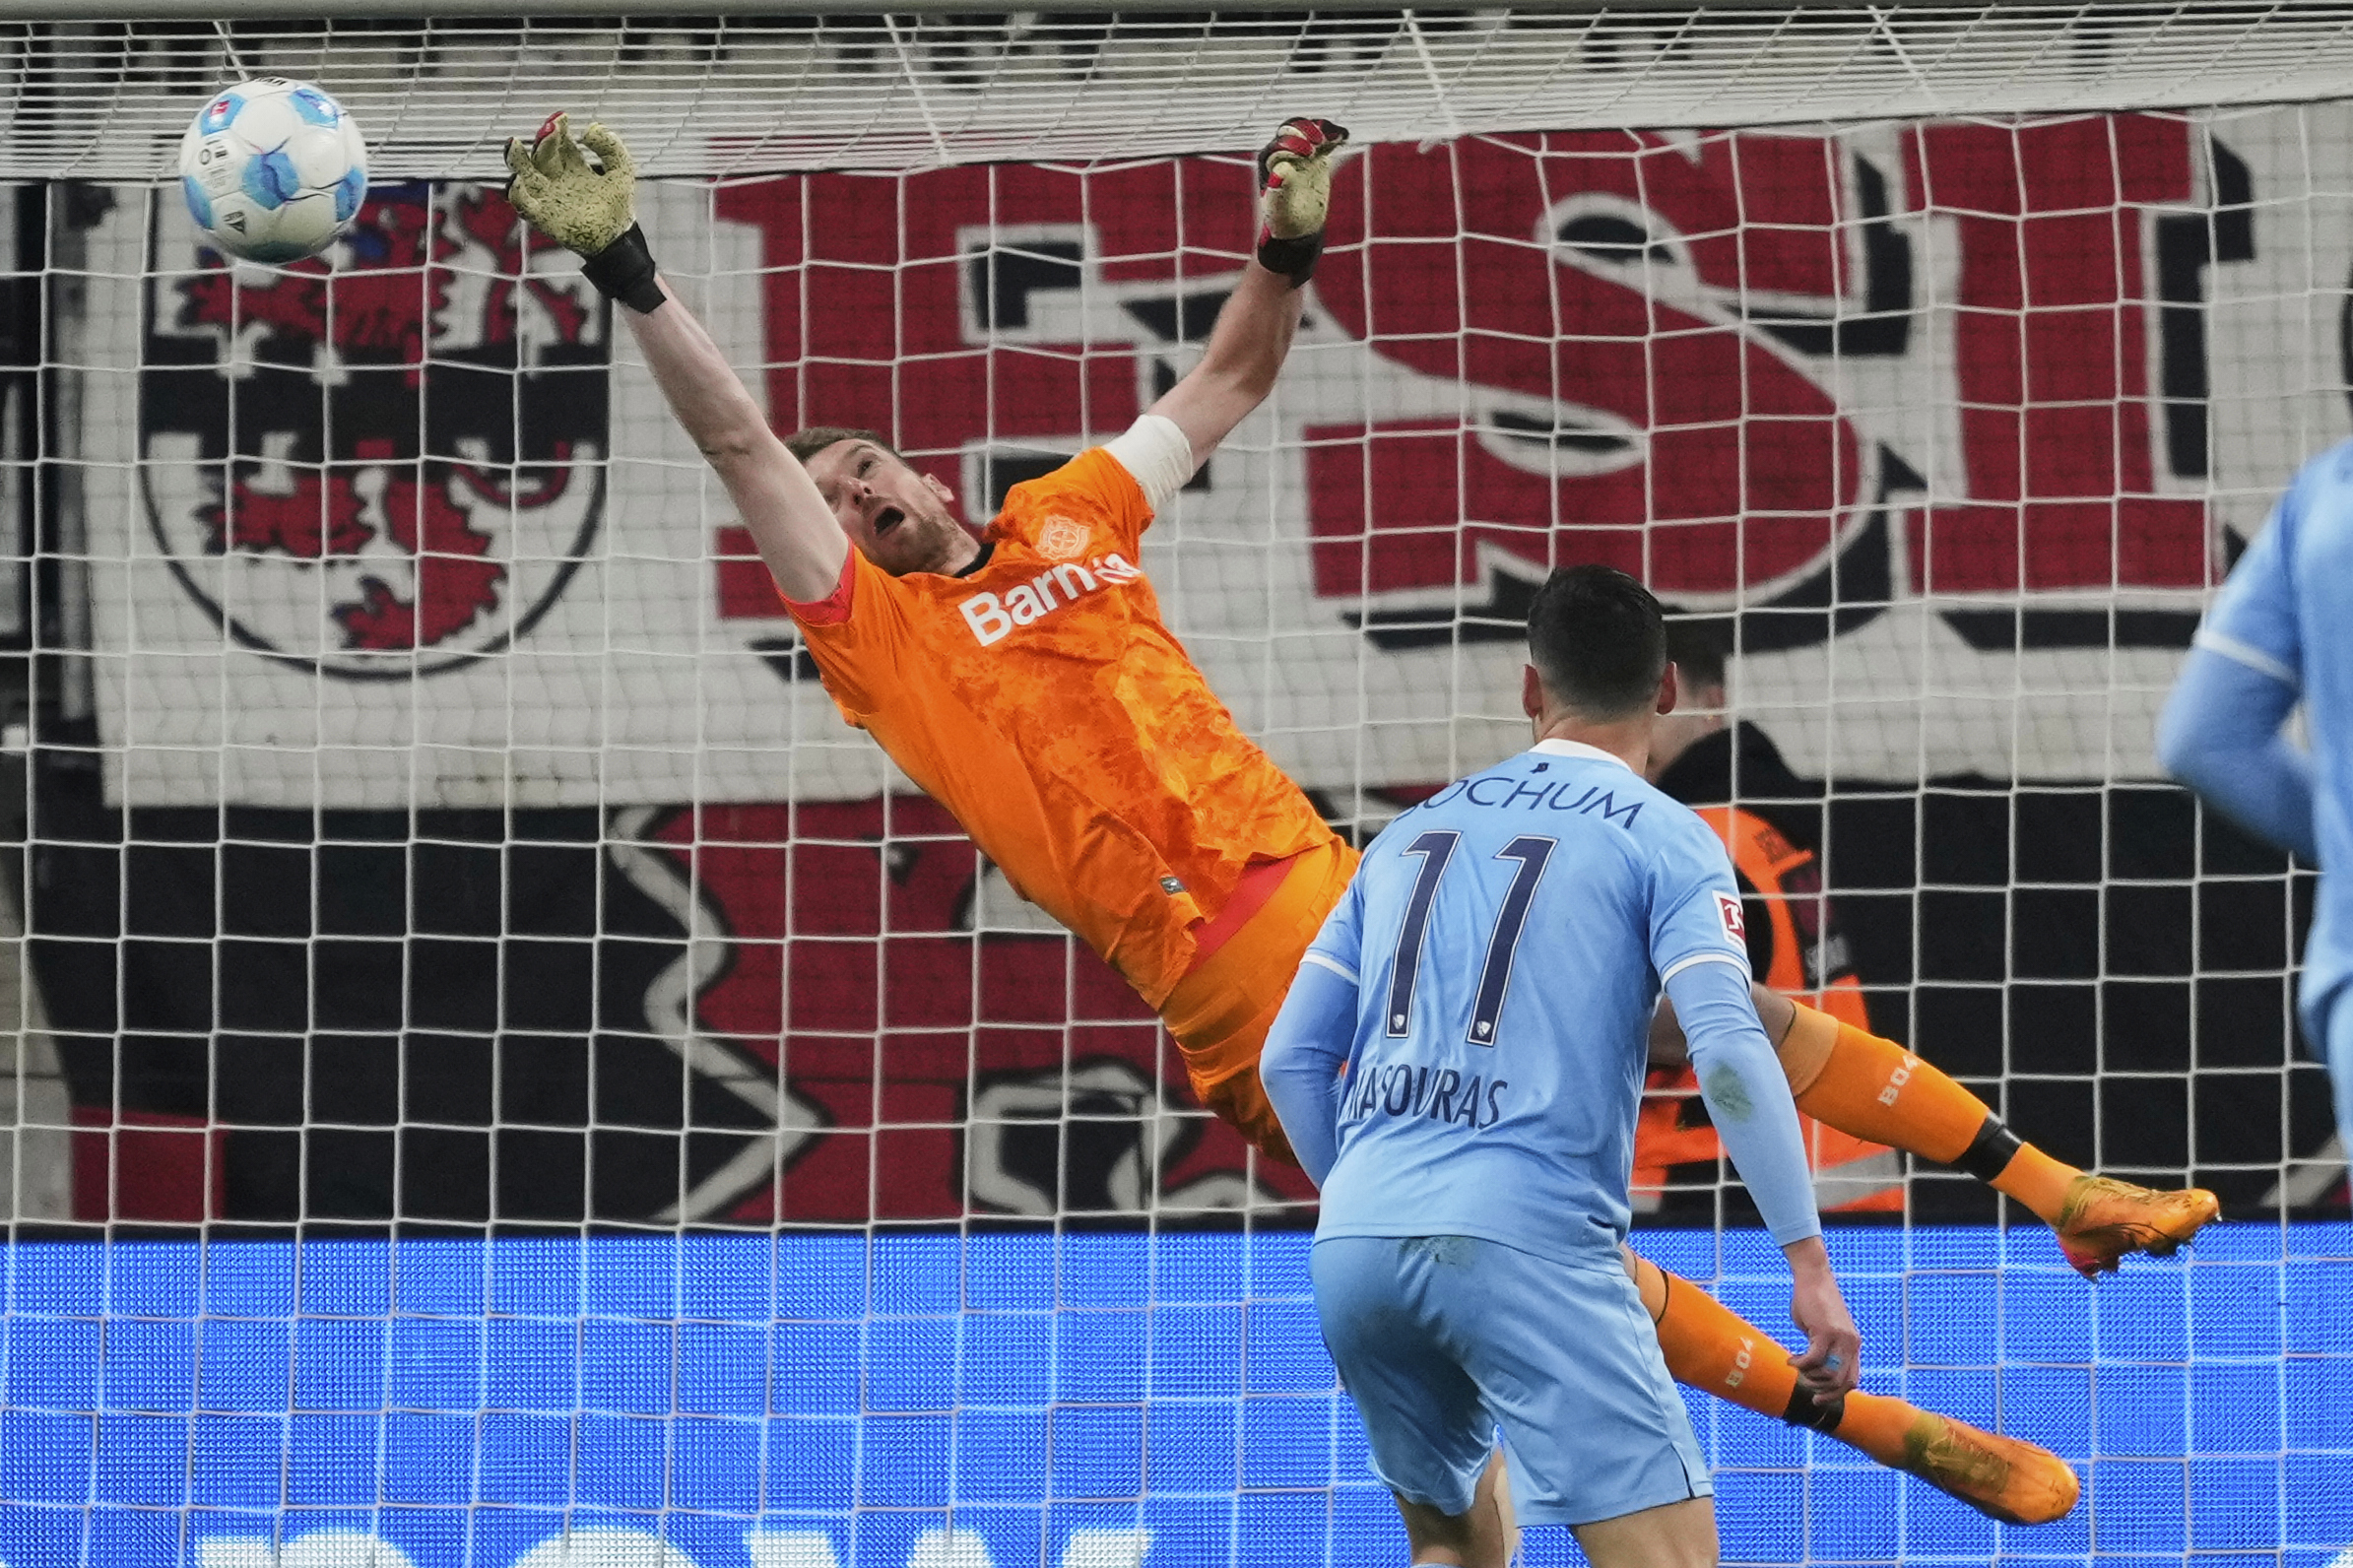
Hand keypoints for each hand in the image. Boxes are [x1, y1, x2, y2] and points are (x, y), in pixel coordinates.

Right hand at [505, 112, 636, 257]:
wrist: (617, 240)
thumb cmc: (617, 207)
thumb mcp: (622, 170)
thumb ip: (611, 147)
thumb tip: (589, 129)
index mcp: (573, 165)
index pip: (559, 140)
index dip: (558, 127)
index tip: (562, 118)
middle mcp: (556, 177)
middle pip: (541, 152)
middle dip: (544, 139)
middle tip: (551, 129)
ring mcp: (546, 195)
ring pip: (522, 171)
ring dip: (517, 157)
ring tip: (515, 143)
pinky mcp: (541, 216)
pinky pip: (522, 202)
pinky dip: (517, 191)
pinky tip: (519, 180)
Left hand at [1254, 117, 1347, 287]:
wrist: (1298, 230)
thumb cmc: (1284, 222)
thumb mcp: (1280, 208)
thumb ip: (1279, 190)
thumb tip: (1281, 171)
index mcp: (1269, 163)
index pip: (1280, 144)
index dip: (1293, 144)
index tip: (1308, 153)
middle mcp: (1282, 154)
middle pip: (1292, 131)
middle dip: (1305, 132)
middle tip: (1318, 142)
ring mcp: (1300, 154)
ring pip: (1308, 132)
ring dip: (1320, 130)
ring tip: (1334, 136)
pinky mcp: (1315, 158)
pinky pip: (1324, 141)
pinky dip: (1333, 136)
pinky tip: (1344, 136)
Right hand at [1782, 1236, 1860, 1404]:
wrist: (1813, 1275)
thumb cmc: (1813, 1300)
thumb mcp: (1821, 1328)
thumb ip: (1822, 1347)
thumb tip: (1812, 1368)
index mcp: (1853, 1344)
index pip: (1852, 1379)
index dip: (1836, 1394)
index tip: (1819, 1397)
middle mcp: (1851, 1343)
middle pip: (1843, 1383)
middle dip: (1823, 1393)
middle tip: (1805, 1388)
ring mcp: (1841, 1338)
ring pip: (1829, 1375)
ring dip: (1809, 1377)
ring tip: (1796, 1367)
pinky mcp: (1826, 1332)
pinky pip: (1814, 1360)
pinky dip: (1800, 1365)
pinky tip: (1791, 1360)